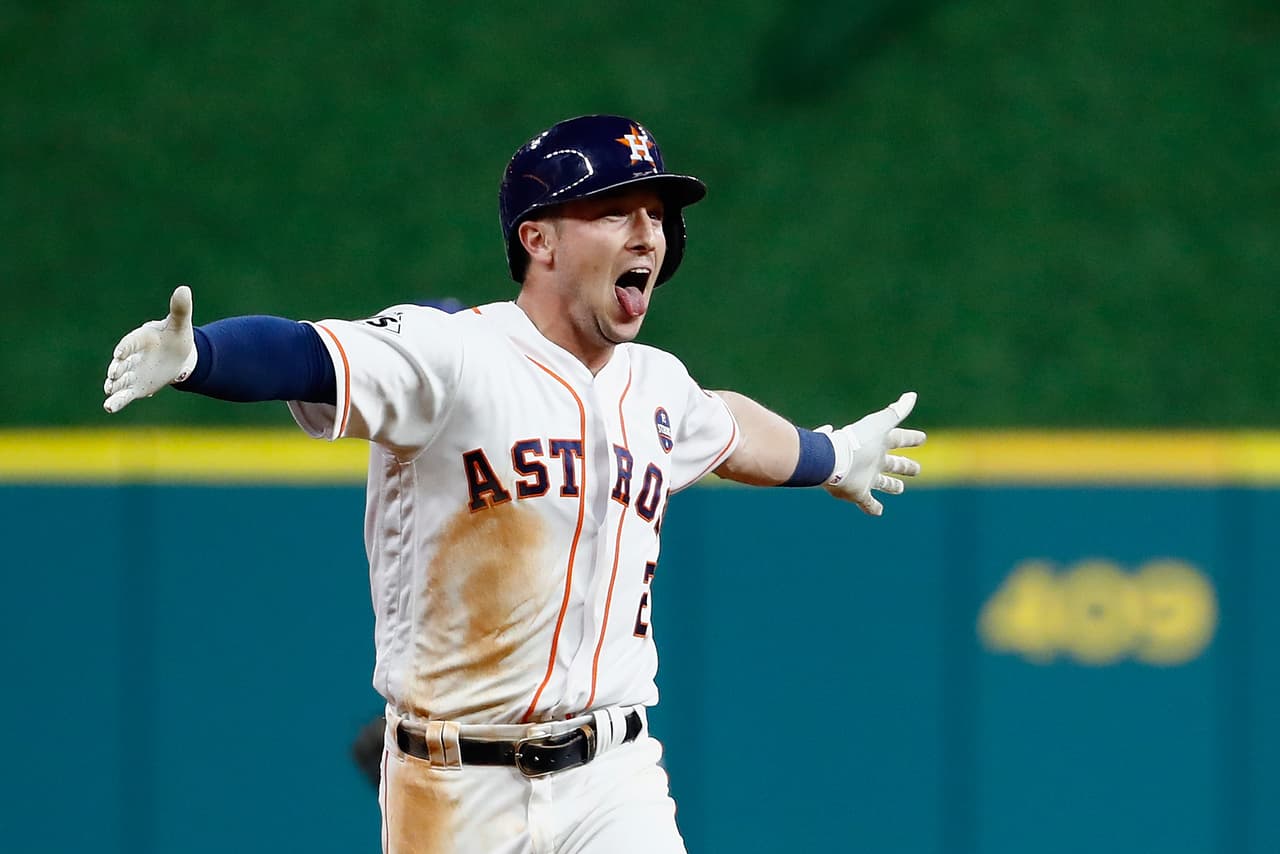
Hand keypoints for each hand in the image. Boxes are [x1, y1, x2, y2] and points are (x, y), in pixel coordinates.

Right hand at [103, 285, 197, 413]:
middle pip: (121, 363)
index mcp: (140, 339)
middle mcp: (131, 357)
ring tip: (108, 393)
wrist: (178, 356)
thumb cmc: (177, 337)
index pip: (130, 343)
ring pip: (119, 381)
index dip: (125, 348)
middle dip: (117, 369)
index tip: (120, 354)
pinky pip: (123, 395)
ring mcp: (131, 373)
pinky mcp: (134, 387)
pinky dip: (116, 401)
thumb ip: (180, 310)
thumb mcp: (180, 325)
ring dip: (114, 386)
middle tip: (113, 374)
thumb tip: (184, 289)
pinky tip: (109, 407)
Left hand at [819, 391, 926, 515]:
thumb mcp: (879, 424)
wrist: (833, 460)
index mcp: (879, 443)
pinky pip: (868, 503)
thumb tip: (912, 395)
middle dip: (905, 466)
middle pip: (893, 464)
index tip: (923, 438)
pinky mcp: (859, 494)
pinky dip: (873, 508)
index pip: (899, 439)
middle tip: (917, 469)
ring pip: (883, 483)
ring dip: (892, 486)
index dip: (911, 438)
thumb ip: (896, 412)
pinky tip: (878, 512)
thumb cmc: (857, 441)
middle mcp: (873, 460)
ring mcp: (866, 478)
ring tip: (900, 488)